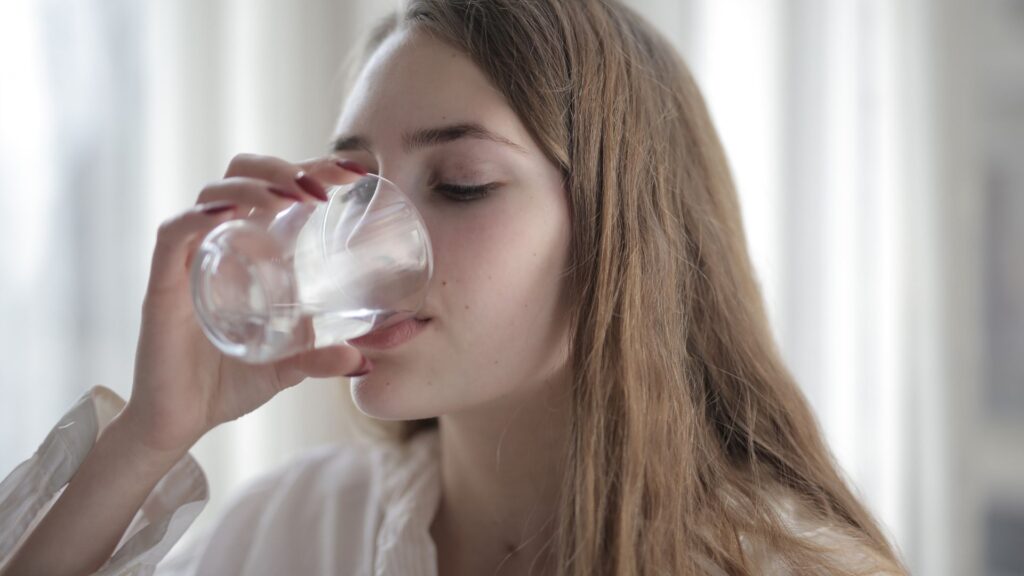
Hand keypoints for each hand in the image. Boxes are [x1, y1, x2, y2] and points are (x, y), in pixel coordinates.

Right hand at [120, 154, 370, 455]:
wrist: (178, 422)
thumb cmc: (229, 383)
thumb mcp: (289, 367)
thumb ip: (323, 358)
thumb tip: (364, 360)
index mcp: (251, 249)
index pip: (278, 188)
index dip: (313, 168)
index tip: (355, 172)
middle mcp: (220, 243)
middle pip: (243, 174)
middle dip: (283, 167)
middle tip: (322, 188)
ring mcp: (190, 259)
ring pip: (213, 193)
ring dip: (254, 185)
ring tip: (291, 198)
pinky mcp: (163, 284)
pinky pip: (174, 234)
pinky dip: (199, 216)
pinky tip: (229, 214)